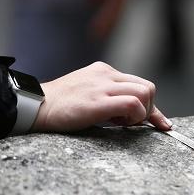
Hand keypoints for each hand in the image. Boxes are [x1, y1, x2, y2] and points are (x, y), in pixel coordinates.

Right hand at [32, 62, 171, 131]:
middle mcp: (106, 74)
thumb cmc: (59, 106)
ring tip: (120, 122)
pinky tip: (117, 123)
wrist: (33, 105)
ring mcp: (102, 86)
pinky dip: (134, 116)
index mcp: (104, 71)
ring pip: (145, 93)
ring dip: (141, 113)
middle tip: (129, 122)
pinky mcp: (97, 101)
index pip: (140, 84)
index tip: (160, 123)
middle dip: (148, 109)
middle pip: (148, 87)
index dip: (153, 107)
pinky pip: (132, 104)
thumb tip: (134, 113)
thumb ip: (110, 97)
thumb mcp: (89, 94)